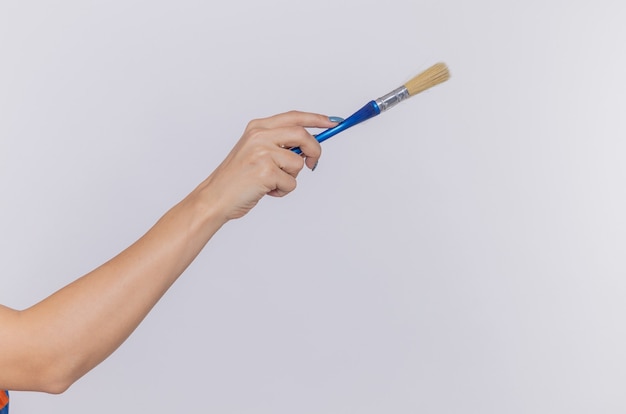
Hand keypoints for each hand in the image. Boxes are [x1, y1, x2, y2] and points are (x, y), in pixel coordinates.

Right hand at [196, 111, 337, 220]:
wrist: (215, 197)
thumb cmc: (236, 179)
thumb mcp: (255, 152)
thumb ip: (278, 144)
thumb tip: (309, 146)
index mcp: (257, 128)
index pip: (294, 117)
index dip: (316, 119)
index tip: (332, 123)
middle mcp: (259, 136)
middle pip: (302, 135)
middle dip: (315, 151)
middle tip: (313, 164)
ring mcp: (262, 153)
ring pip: (298, 163)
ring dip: (291, 178)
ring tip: (271, 183)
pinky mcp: (266, 171)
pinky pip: (291, 183)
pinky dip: (283, 191)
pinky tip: (266, 191)